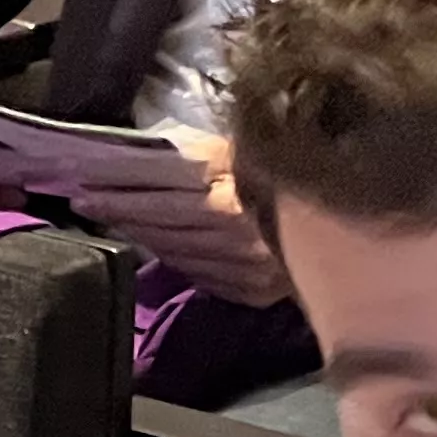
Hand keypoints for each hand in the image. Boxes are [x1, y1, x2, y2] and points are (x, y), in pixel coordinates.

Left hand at [80, 146, 295, 300]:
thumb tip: (139, 154)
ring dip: (139, 234)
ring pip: (172, 250)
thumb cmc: (292, 169)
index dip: (115, 182)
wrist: (356, 217)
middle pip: (159, 220)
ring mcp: (241, 265)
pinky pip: (197, 274)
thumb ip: (194, 152)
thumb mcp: (241, 145)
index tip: (79, 179)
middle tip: (82, 200)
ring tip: (112, 219)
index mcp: (230, 184)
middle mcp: (232, 227)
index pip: (156, 182)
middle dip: (117, 209)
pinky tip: (156, 245)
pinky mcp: (250, 291)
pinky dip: (174, 258)